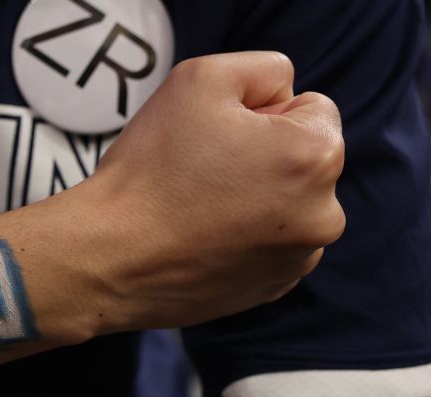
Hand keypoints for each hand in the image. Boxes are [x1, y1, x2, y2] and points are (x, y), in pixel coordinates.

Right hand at [74, 51, 344, 330]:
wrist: (107, 258)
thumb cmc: (150, 169)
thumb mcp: (201, 78)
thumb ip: (263, 70)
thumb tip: (283, 96)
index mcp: (315, 156)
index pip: (312, 109)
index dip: (260, 113)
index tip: (215, 138)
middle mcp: (323, 215)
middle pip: (304, 161)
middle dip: (264, 158)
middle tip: (200, 173)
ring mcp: (297, 261)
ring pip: (288, 207)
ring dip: (256, 202)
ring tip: (196, 209)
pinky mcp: (270, 291)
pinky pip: (268, 248)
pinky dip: (243, 241)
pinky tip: (199, 240)